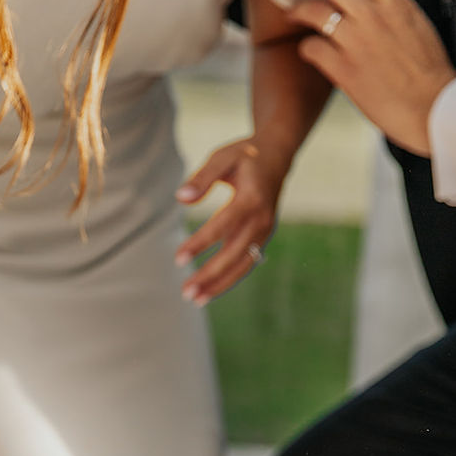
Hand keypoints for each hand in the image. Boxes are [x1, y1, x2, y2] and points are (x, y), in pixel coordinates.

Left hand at [174, 138, 283, 304]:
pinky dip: (228, 280)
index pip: (222, 226)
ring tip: (194, 299)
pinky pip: (245, 264)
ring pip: (241, 265)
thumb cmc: (244, 156)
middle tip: (185, 291)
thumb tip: (181, 198)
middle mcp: (261, 220)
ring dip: (219, 285)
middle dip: (209, 275)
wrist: (277, 157)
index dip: (200, 243)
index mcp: (252, 199)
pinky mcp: (262, 239)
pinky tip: (208, 292)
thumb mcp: (222, 157)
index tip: (178, 259)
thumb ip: (202, 178)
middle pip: (233, 254)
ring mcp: (265, 232)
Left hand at [281, 0, 455, 154]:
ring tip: (292, 14)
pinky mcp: (345, 71)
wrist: (434, 109)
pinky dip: (306, 47)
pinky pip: (312, 48)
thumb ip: (391, 6)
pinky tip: (308, 50)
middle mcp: (373, 15)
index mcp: (394, 0)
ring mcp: (357, 42)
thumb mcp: (415, 23)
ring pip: (314, 11)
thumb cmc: (429, 72)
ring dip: (297, 10)